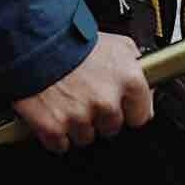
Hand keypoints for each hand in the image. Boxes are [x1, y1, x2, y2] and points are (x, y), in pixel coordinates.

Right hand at [12, 34, 151, 152]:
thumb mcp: (118, 44)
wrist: (36, 40)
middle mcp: (107, 101)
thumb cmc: (75, 39)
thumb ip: (137, 66)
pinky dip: (57, 132)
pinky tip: (56, 110)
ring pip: (86, 137)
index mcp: (128, 80)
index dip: (130, 110)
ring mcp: (81, 117)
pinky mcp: (55, 129)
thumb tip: (148, 83)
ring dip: (78, 124)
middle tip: (89, 94)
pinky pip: (61, 144)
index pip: (142, 115)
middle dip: (102, 115)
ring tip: (70, 98)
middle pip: (112, 127)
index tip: (122, 106)